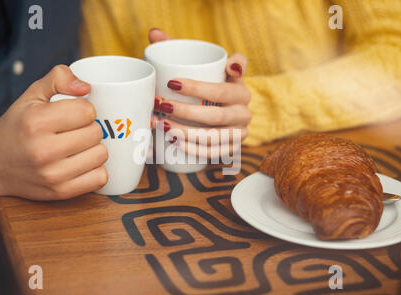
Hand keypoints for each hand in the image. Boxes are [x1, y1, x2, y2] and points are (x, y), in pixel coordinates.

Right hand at [0, 65, 107, 200]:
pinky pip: (100, 178)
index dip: (84, 109)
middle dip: (90, 128)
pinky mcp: (61, 192)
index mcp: (36, 122)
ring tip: (78, 147)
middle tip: (75, 131)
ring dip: (94, 149)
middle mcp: (44, 150)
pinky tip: (82, 163)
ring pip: (101, 155)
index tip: (73, 114)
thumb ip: (58, 79)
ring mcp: (53, 174)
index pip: (87, 111)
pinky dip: (96, 170)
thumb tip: (86, 87)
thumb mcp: (31, 95)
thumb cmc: (17, 127)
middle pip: (96, 132)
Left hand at [149, 28, 251, 158]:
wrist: (225, 110)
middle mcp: (245, 113)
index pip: (222, 89)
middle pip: (216, 116)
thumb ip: (182, 48)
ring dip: (185, 133)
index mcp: (241, 89)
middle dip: (185, 112)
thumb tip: (155, 34)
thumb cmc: (210, 84)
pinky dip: (194, 150)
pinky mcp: (232, 149)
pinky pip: (214, 154)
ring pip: (214, 137)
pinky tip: (175, 143)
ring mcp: (240, 133)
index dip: (198, 87)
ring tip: (161, 125)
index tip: (171, 83)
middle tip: (160, 105)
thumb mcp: (204, 66)